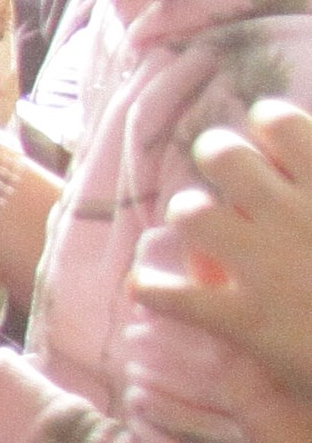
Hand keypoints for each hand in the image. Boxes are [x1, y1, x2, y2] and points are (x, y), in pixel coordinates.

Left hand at [140, 104, 311, 404]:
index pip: (283, 124)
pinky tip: (147, 288)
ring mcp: (267, 267)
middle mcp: (296, 217)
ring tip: (197, 221)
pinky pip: (174, 297)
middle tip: (221, 163)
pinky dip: (155, 291)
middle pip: (223, 156)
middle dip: (217, 155)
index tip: (266, 127)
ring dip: (189, 214)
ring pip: (192, 214)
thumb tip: (304, 161)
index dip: (268, 121)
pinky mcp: (246, 320)